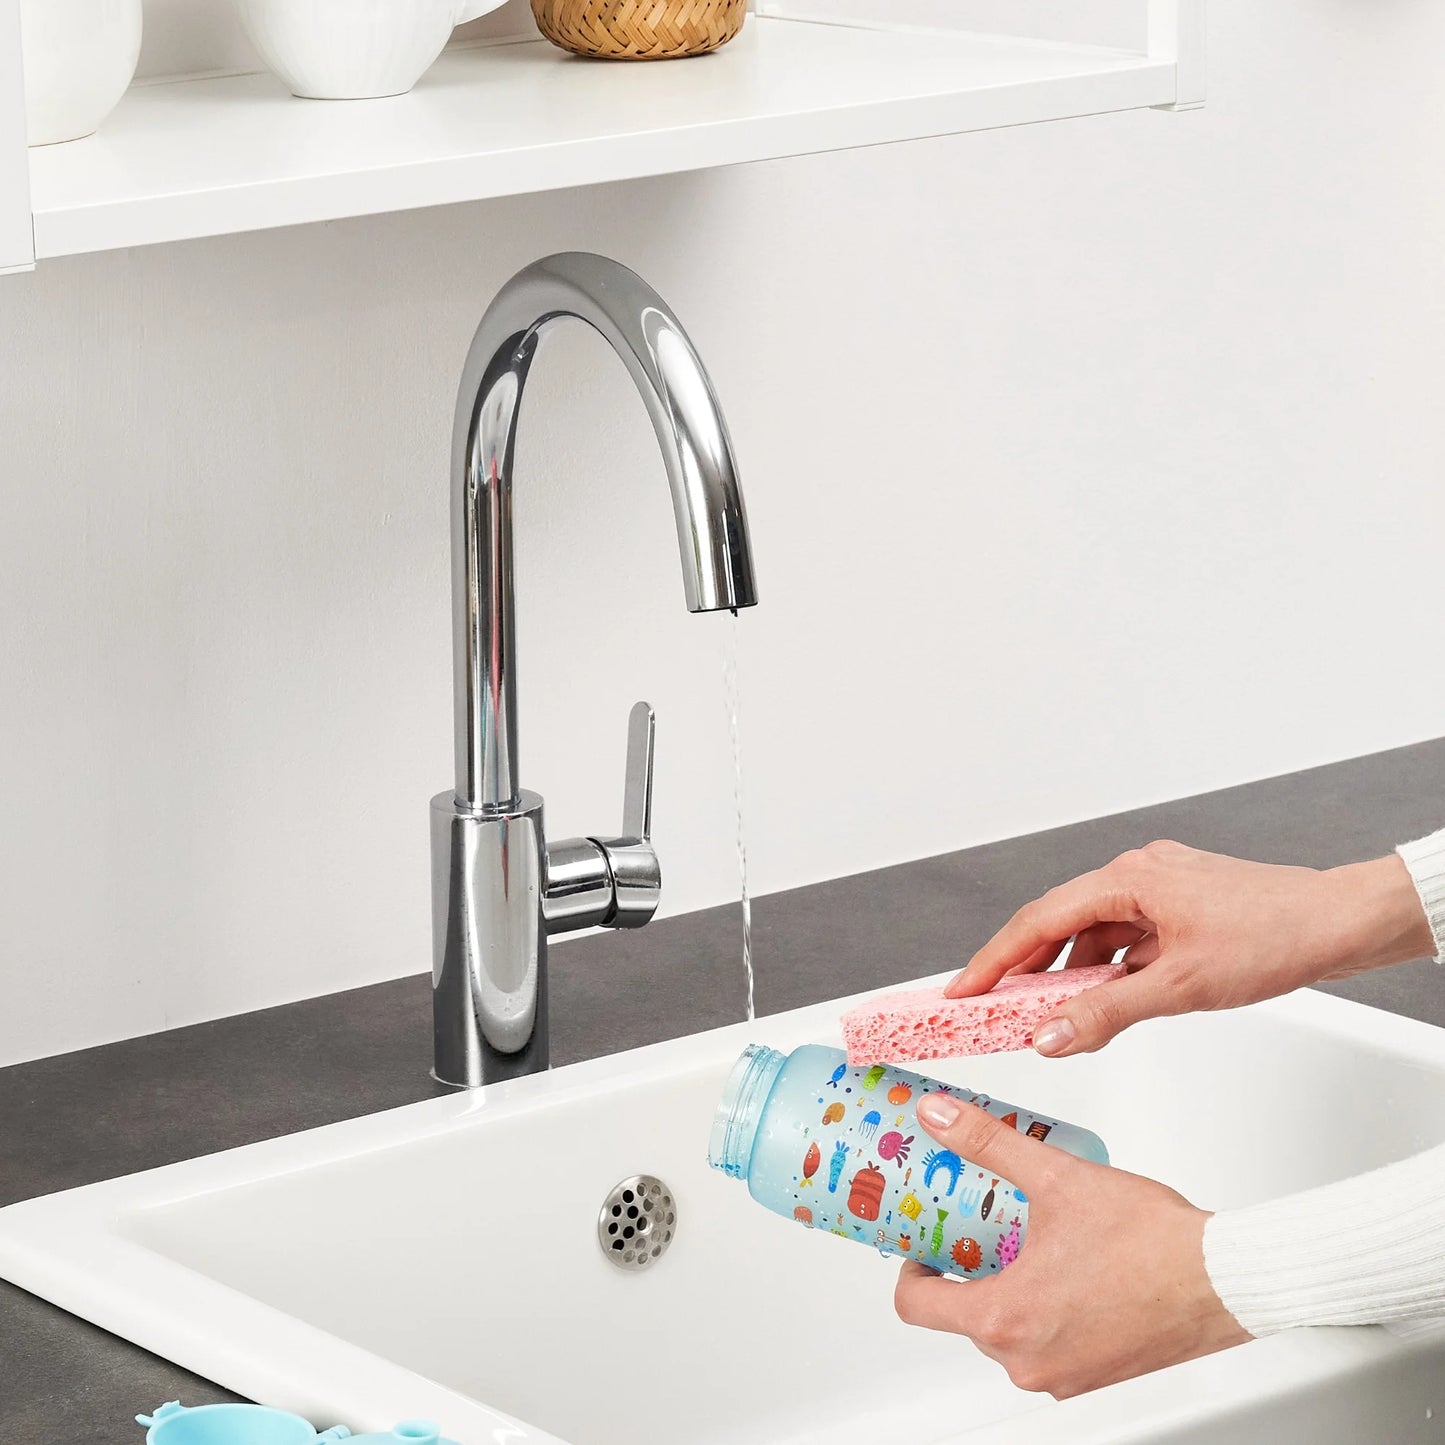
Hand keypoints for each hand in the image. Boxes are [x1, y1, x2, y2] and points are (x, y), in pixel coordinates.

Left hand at [894, 1093, 1248, 1396]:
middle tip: (979, 1224)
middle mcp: (1027, 1360)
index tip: (925, 1237)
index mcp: (1006, 1320)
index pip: (915, 1306)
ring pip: (1005, 1330)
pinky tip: (1065, 1265)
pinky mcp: (1094, 1376)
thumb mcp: (1056, 1176)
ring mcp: (1063, 1374)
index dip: (911, 1265)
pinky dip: (1043, 1307)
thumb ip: (988, 1143)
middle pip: (961, 1315)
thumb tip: (937, 1116)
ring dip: (1008, 1285)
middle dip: (966, 1266)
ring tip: (1028, 1237)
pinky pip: (1045, 1342)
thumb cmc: (1152, 1242)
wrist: (1224, 1279)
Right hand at [945, 841, 1431, 1056]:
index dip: (994, 959)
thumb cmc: (1276, 935)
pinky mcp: (1179, 907)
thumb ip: (1107, 1013)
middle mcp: (1137, 875)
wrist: (1341, 922)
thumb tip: (1051, 1035)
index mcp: (1128, 879)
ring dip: (1069, 974)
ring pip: (1094, 934)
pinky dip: (1107, 971)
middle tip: (989, 1008)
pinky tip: (1103, 1001)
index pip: (1038, 921)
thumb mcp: (1180, 987)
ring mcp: (1159, 889)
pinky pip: (1124, 939)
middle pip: (1059, 924)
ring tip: (1047, 1016)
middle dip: (1023, 969)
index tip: (962, 989)